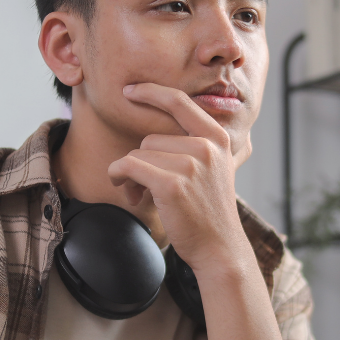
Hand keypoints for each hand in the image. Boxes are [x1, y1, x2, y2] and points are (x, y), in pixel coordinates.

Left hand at [107, 83, 254, 274]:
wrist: (219, 248)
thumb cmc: (208, 211)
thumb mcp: (213, 169)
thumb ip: (194, 146)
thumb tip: (151, 136)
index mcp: (217, 138)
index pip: (179, 102)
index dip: (151, 92)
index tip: (130, 91)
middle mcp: (206, 147)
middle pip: (151, 138)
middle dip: (141, 162)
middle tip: (145, 187)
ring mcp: (190, 164)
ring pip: (139, 154)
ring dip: (132, 175)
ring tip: (144, 196)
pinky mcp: (172, 184)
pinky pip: (130, 166)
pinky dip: (120, 176)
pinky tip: (128, 192)